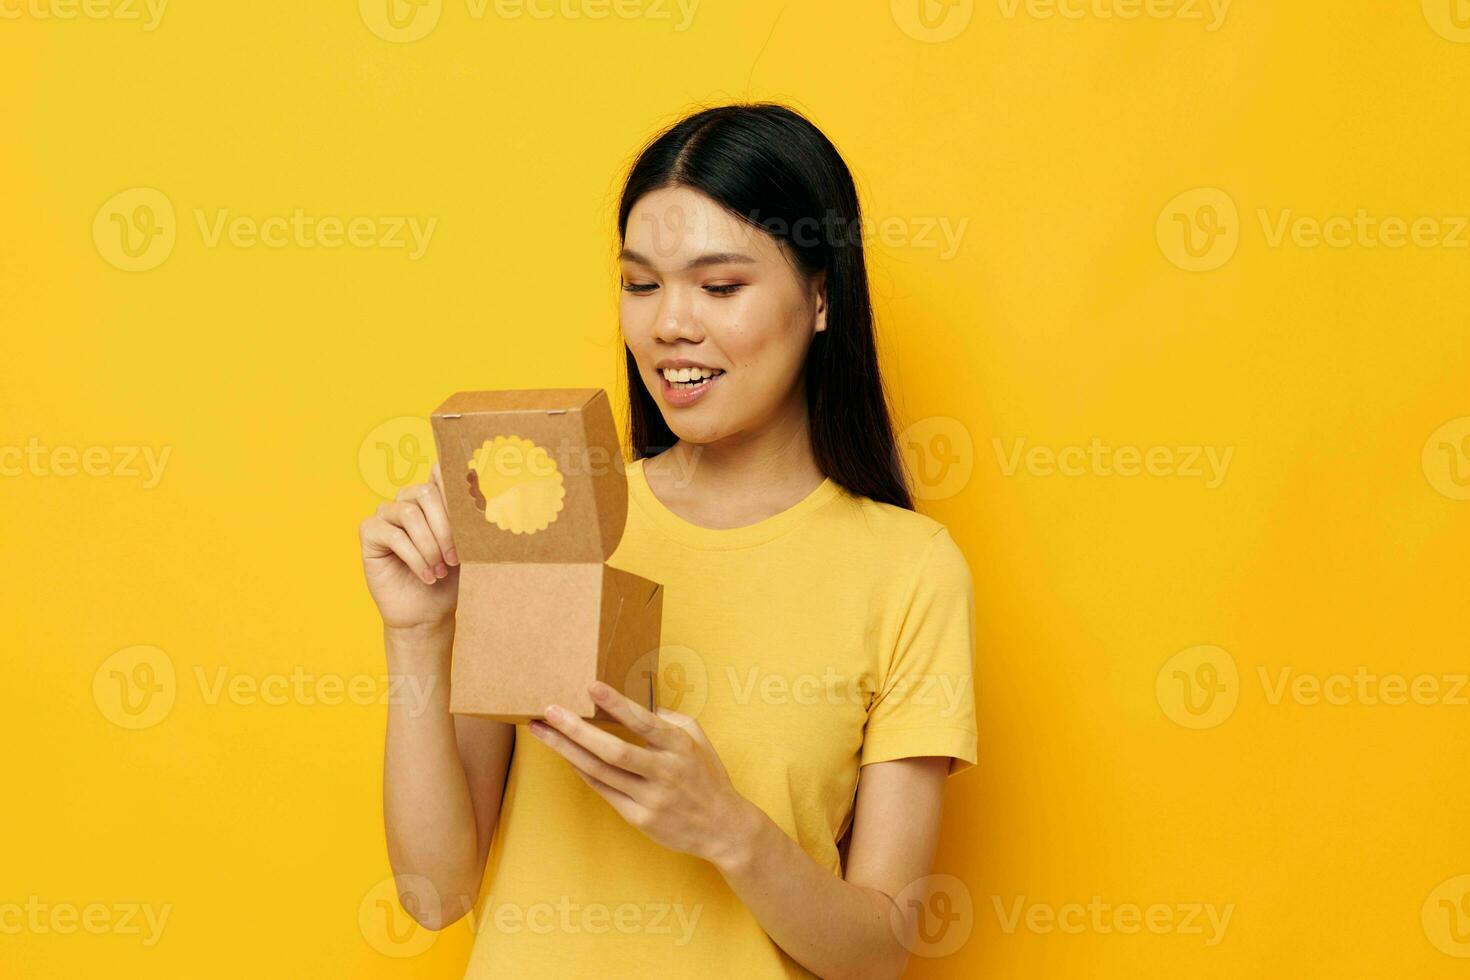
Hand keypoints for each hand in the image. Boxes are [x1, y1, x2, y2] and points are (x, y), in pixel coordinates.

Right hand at [359, 461, 459, 631]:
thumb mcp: (466, 545)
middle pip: (425, 493)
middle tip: (455, 557)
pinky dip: (415, 558)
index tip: (472, 495)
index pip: (439, 472)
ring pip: (410, 514)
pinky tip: (426, 575)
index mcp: (432, 497)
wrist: (428, 612)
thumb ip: (467, 517)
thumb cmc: (450, 577)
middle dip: (445, 528)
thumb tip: (477, 486)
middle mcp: (407, 500)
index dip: (453, 480)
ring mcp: (385, 514)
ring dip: (429, 547)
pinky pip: (393, 535)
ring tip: (440, 570)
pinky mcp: (369, 532)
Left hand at [529, 682, 757, 867]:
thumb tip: (639, 702)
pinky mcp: (639, 818)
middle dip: (576, 730)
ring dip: (567, 750)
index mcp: (679, 747)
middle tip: (550, 711)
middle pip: (612, 751)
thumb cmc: (707, 776)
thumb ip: (669, 719)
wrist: (722, 828)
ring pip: (600, 772)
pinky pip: (603, 790)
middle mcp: (664, 772)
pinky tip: (566, 755)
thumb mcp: (698, 739)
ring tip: (543, 732)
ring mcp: (650, 798)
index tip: (592, 686)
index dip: (617, 704)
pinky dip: (582, 771)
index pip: (643, 722)